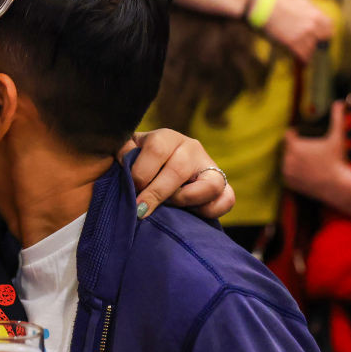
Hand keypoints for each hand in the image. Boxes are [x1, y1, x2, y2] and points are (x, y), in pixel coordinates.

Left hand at [120, 129, 234, 219]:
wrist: (161, 175)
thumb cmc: (139, 164)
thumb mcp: (128, 154)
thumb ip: (123, 154)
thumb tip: (122, 160)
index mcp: (167, 137)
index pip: (157, 148)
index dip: (141, 172)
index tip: (131, 190)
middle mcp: (191, 148)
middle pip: (179, 169)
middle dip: (157, 193)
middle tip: (141, 210)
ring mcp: (210, 167)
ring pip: (211, 184)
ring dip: (186, 200)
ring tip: (170, 207)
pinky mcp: (223, 186)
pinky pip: (227, 199)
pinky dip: (211, 210)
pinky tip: (190, 214)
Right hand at [261, 0, 333, 62]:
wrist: (266, 8)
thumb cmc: (283, 3)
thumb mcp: (302, 0)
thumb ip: (314, 8)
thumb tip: (319, 13)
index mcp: (317, 15)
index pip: (330, 27)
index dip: (326, 32)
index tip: (322, 35)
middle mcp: (312, 26)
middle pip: (323, 40)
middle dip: (319, 43)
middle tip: (315, 46)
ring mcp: (303, 35)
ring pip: (313, 49)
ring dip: (310, 52)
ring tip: (306, 54)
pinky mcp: (293, 43)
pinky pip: (303, 55)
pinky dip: (303, 59)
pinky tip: (302, 60)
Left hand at [282, 102, 349, 199]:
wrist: (339, 186)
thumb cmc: (338, 160)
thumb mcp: (338, 137)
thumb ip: (338, 117)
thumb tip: (341, 102)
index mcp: (294, 145)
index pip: (289, 134)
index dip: (296, 134)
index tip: (303, 136)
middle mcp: (287, 158)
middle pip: (289, 148)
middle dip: (298, 148)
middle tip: (312, 151)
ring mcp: (287, 172)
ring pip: (288, 161)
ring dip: (295, 159)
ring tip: (310, 161)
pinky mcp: (289, 183)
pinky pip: (289, 173)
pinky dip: (295, 172)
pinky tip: (307, 171)